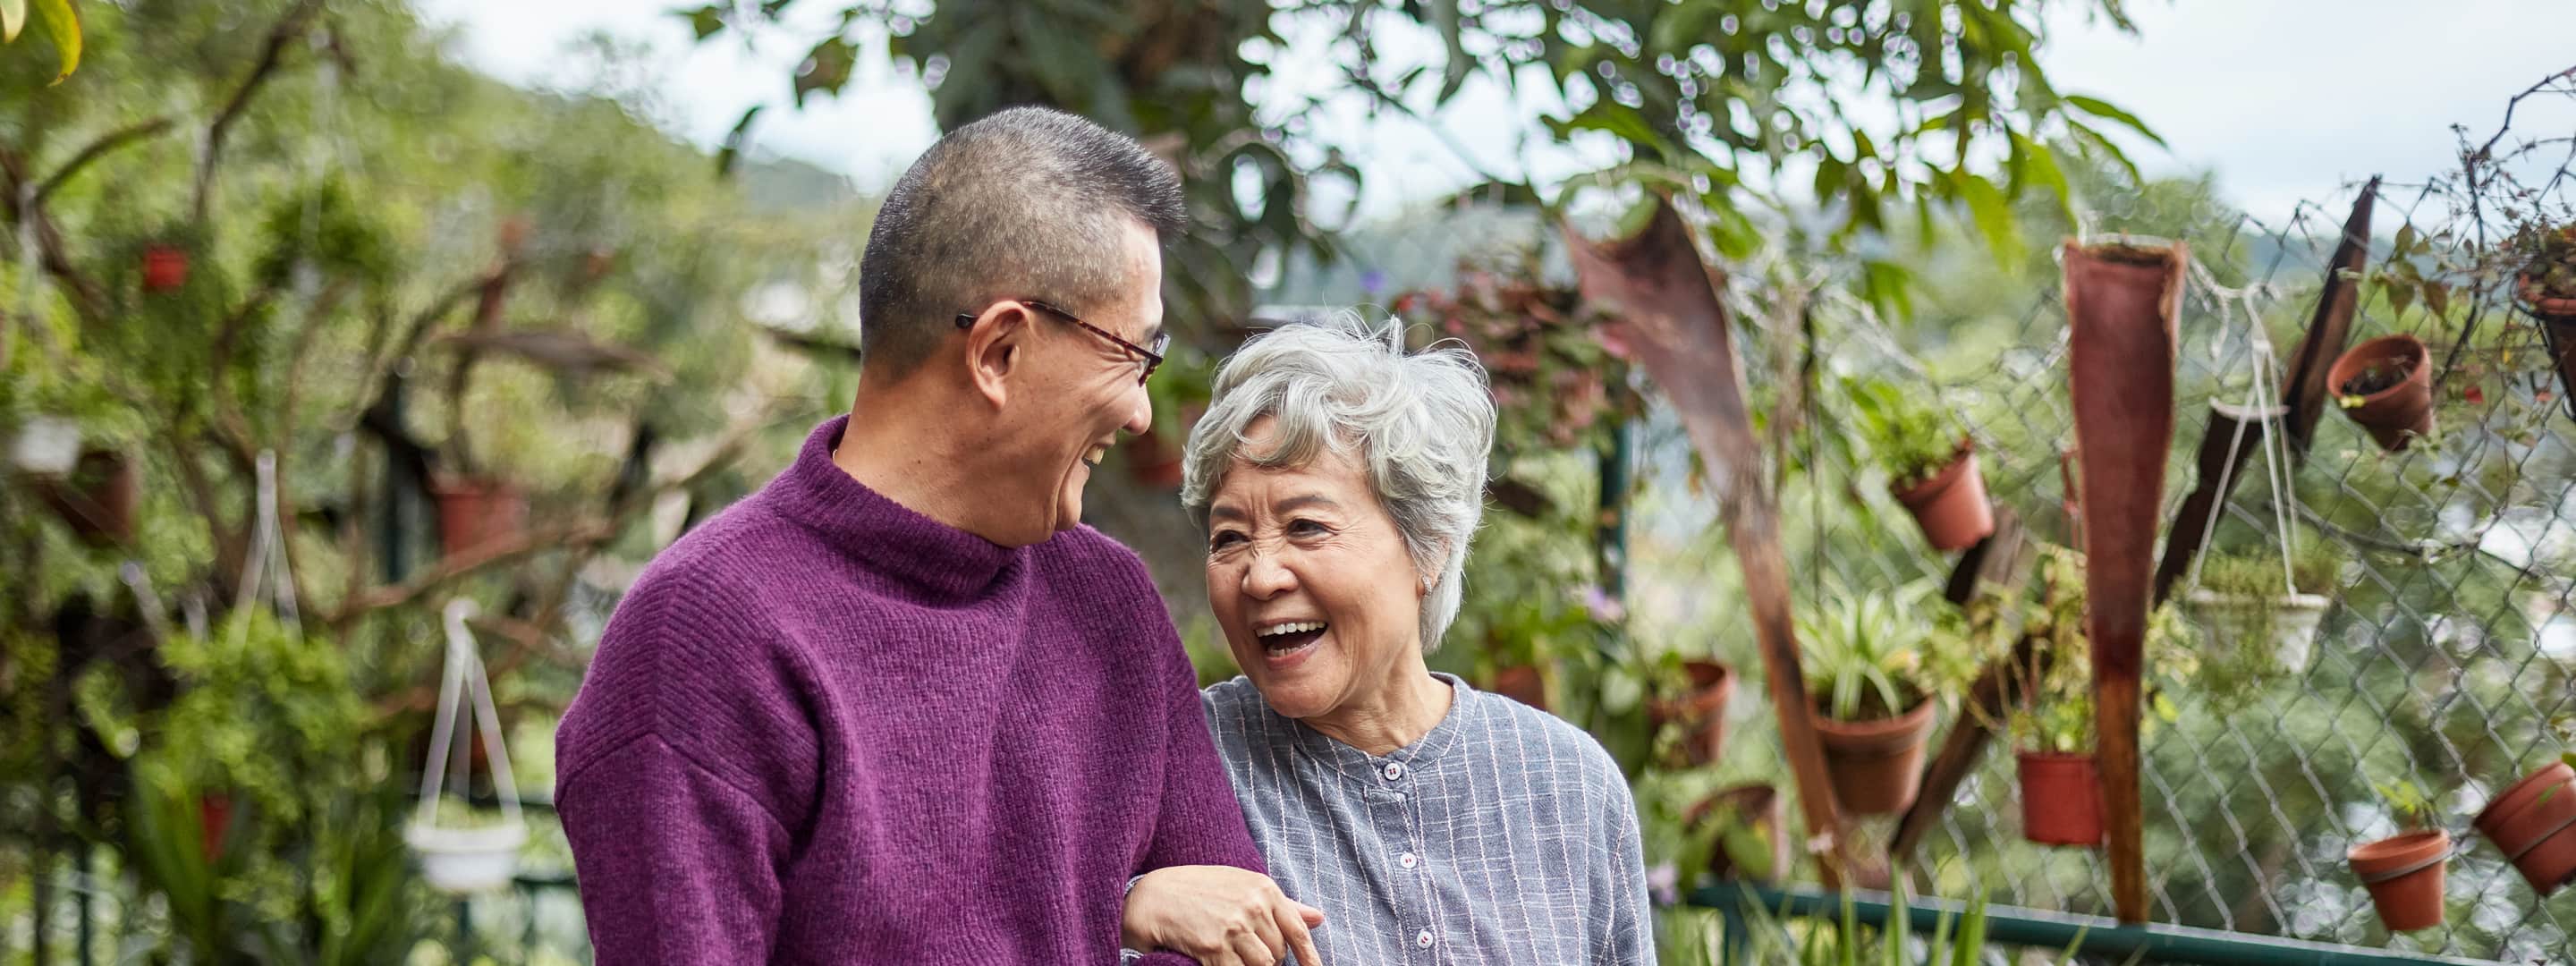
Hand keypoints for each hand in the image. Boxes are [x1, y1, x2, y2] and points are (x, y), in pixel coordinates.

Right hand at [1122, 865, 1324, 965]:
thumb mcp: (1242, 886)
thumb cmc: (1200, 889)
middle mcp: (1252, 906)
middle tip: (1245, 951)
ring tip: (1234, 956)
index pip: (1298, 930)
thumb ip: (1282, 905)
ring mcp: (1233, 928)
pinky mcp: (1214, 948)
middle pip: (1279, 952)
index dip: (1311, 958)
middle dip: (1268, 959)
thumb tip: (1319, 917)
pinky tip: (1220, 962)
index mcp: (1264, 888)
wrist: (1154, 897)